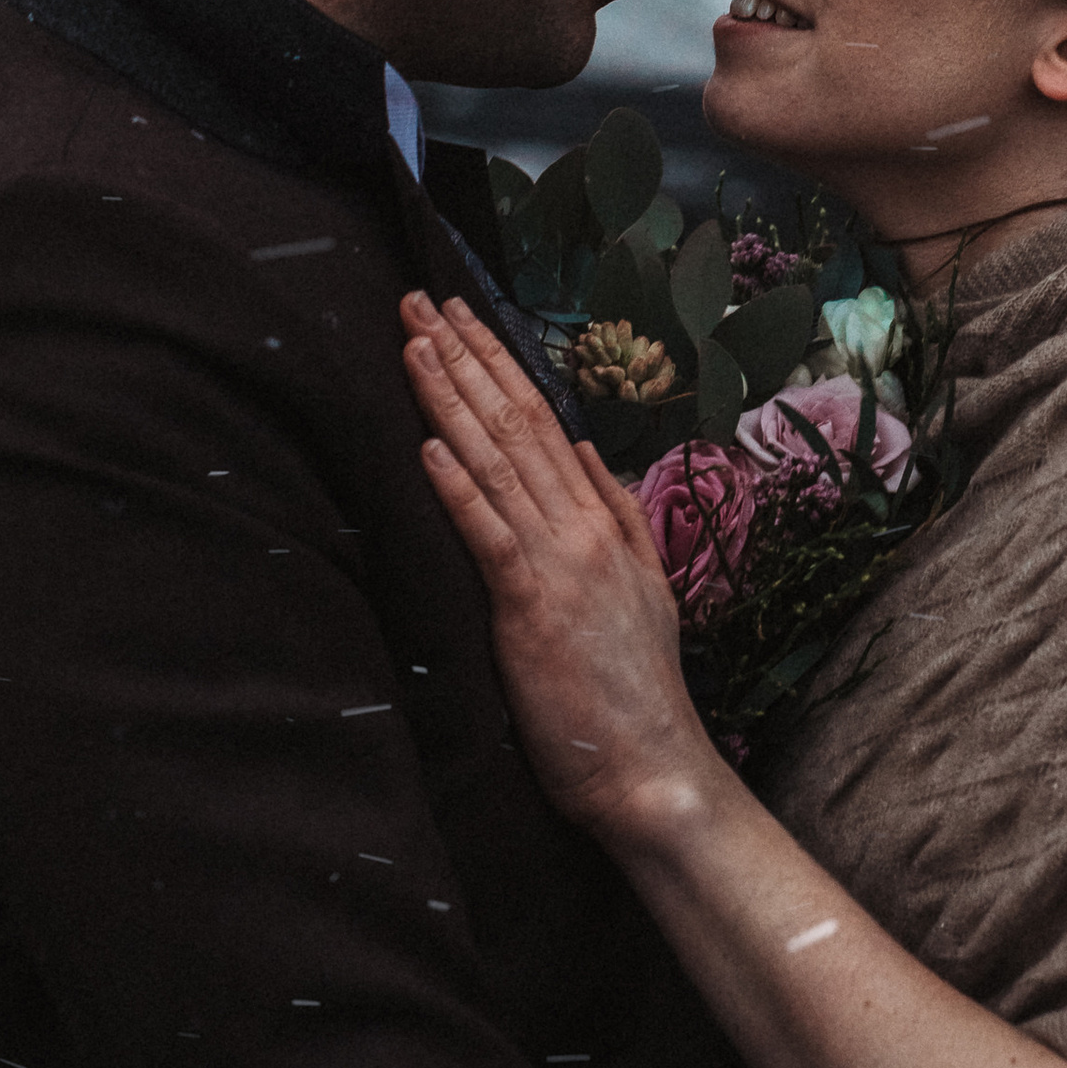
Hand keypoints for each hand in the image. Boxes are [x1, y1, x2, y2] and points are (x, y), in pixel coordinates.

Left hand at [402, 294, 718, 839]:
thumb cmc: (636, 690)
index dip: (496, 364)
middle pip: (513, 423)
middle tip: (417, 300)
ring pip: (496, 462)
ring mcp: (558, 562)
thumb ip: (617, 514)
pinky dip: (456, 486)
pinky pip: (488, 534)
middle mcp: (580, 527)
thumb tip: (587, 450)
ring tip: (412, 345)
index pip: (540, 421)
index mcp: (601, 520)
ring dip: (449, 399)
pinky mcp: (531, 606)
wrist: (654, 767)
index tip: (459, 317)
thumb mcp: (644, 587)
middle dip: (462, 357)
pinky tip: (427, 445)